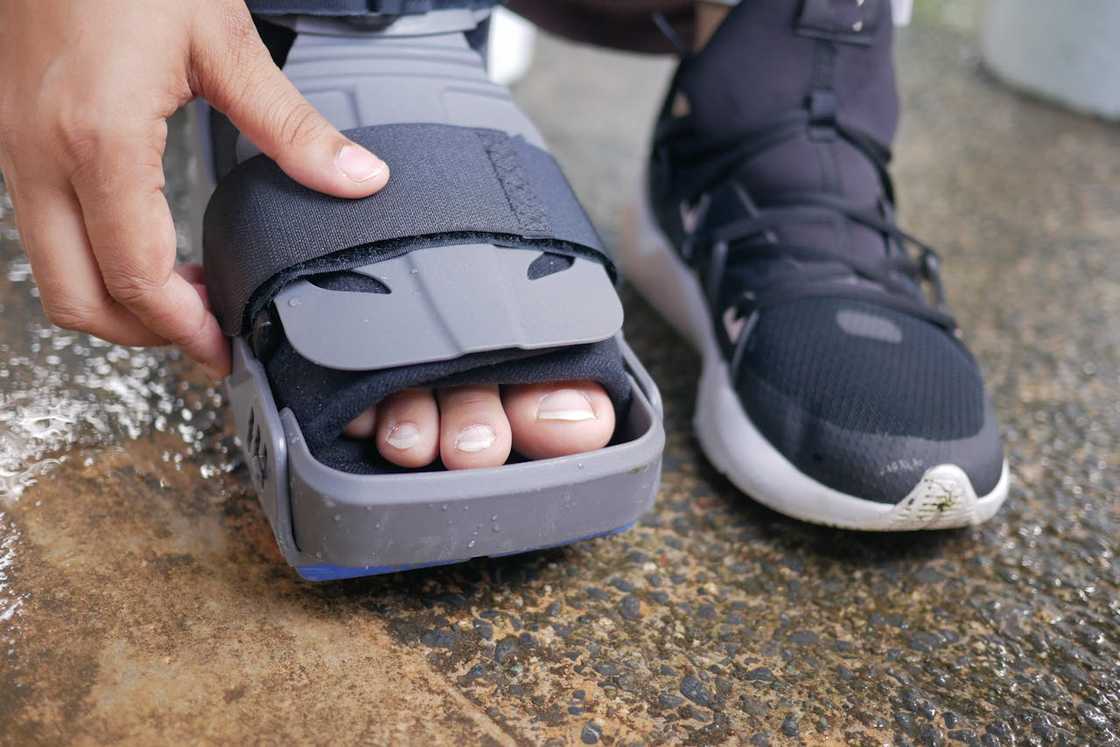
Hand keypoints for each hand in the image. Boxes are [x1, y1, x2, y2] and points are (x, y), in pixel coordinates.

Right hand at [0, 0, 389, 377]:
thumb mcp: (222, 42)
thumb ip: (291, 127)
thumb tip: (356, 179)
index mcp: (96, 142)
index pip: (134, 278)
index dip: (183, 329)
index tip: (225, 348)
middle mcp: (39, 156)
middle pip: (77, 298)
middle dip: (144, 334)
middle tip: (207, 336)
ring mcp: (16, 148)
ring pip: (53, 271)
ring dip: (118, 301)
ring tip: (186, 300)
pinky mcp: (14, 135)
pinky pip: (46, 231)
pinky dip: (95, 261)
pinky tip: (147, 249)